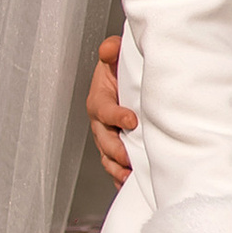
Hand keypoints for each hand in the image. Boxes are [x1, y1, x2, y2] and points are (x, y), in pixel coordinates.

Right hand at [88, 33, 135, 186]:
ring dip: (117, 168)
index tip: (132, 120)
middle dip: (116, 150)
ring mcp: (107, 138)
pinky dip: (120, 177)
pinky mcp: (115, 150)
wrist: (123, 83)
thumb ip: (111, 51)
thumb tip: (109, 48)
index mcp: (99, 101)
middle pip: (104, 140)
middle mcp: (100, 123)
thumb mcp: (115, 57)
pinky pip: (115, 167)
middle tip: (129, 157)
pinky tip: (131, 184)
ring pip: (107, 157)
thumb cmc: (119, 71)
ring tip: (128, 176)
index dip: (116, 116)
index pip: (104, 111)